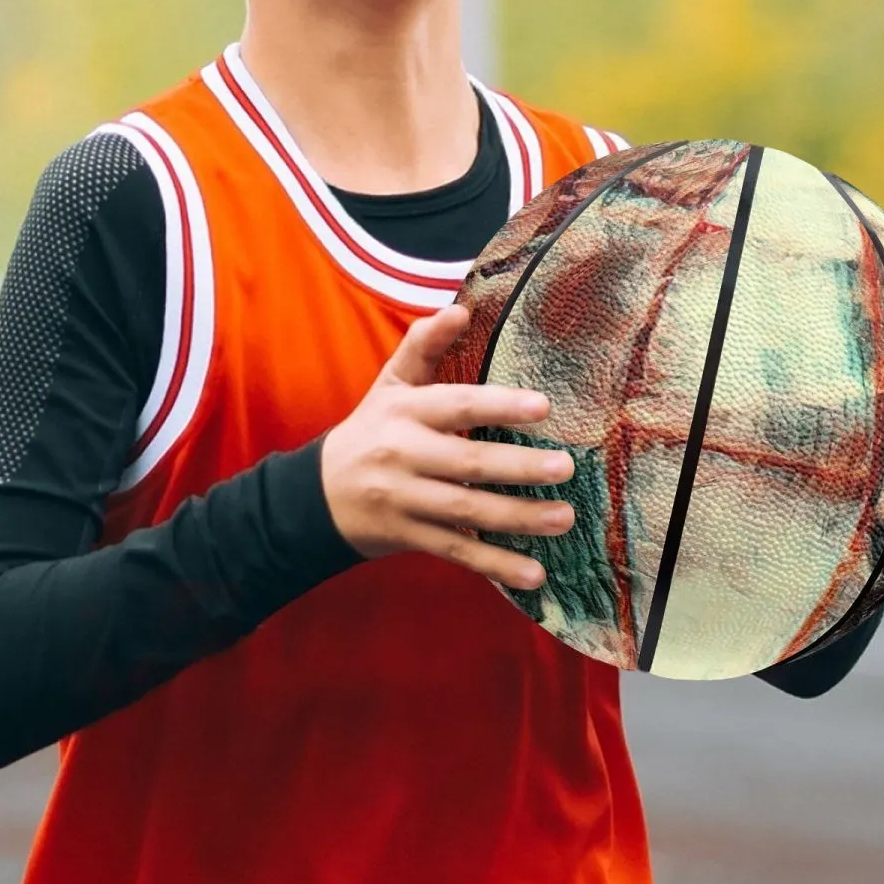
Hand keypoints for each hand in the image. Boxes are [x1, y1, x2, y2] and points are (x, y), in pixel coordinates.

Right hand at [320, 305, 575, 590]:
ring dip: (518, 518)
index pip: (455, 405)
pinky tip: (534, 574)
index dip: (497, 405)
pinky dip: (495, 565)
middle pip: (467, 463)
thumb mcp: (390, 386)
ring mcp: (405, 501)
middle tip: (566, 467)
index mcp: (404, 412)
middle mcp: (403, 456)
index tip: (543, 407)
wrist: (317, 495)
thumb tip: (461, 308)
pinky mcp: (410, 537)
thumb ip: (424, 346)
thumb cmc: (371, 431)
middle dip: (519, 466)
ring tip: (564, 518)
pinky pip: (458, 552)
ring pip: (466, 511)